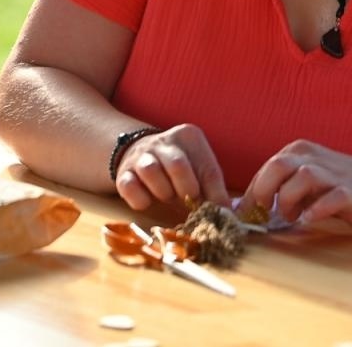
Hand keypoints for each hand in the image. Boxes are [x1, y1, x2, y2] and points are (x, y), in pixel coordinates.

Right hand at [115, 123, 230, 211]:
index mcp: (189, 136)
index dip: (216, 196)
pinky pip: (128, 186)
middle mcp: (163, 141)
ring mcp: (141, 155)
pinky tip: (148, 200)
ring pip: (150, 171)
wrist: (142, 153)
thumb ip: (213, 190)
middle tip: (189, 201)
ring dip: (163, 192)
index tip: (221, 213)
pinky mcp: (123, 172)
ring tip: (167, 196)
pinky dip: (140, 199)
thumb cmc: (180, 170)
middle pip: (178, 165)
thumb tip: (228, 215)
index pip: (208, 169)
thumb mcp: (200, 171)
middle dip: (187, 191)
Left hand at [242, 140, 351, 231]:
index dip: (252, 191)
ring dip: (290, 200)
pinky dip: (317, 209)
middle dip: (266, 190)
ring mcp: (333, 174)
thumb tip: (242, 206)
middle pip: (279, 165)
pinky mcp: (350, 192)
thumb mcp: (302, 180)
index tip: (245, 212)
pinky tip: (308, 218)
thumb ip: (277, 187)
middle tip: (267, 209)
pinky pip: (332, 197)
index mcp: (298, 151)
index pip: (267, 168)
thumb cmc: (332, 185)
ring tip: (291, 216)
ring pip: (303, 177)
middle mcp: (312, 158)